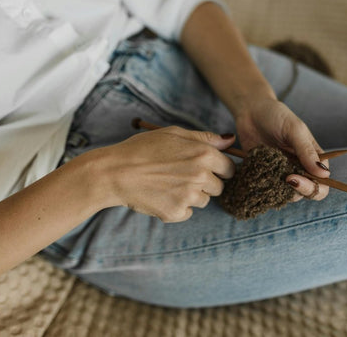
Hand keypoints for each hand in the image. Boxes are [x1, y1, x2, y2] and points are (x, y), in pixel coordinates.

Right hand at [87, 126, 235, 221]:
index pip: (230, 168)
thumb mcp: (174, 134)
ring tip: (169, 184)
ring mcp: (189, 196)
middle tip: (182, 175)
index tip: (207, 168)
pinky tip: (162, 195)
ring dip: (192, 195)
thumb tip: (231, 141)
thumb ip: (206, 138)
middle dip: (206, 183)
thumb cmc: (143, 148)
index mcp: (204, 154)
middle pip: (219, 187)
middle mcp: (201, 176)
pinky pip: (188, 213)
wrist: (115, 172)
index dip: (219, 169)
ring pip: (204, 201)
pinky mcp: (176, 213)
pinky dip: (178, 207)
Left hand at [234, 99, 329, 201]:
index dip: (312, 187)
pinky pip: (268, 190)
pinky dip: (264, 188)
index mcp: (314, 158)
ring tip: (267, 173)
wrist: (251, 112)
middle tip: (284, 178)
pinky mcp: (266, 175)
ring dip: (279, 189)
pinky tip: (257, 176)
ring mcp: (283, 173)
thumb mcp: (294, 129)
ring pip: (287, 195)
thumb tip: (323, 174)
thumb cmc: (276, 116)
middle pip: (307, 193)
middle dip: (297, 191)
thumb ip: (306, 151)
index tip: (293, 178)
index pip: (322, 183)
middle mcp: (300, 169)